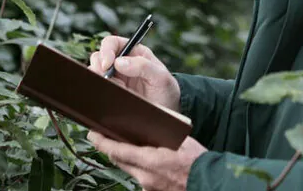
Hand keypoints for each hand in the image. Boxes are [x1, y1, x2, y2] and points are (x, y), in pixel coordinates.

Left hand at [88, 132, 206, 190]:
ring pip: (130, 169)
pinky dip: (141, 169)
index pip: (117, 150)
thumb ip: (162, 132)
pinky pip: (141, 178)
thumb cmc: (197, 161)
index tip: (92, 134)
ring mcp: (148, 187)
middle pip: (120, 161)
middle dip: (112, 149)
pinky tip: (149, 162)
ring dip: (128, 159)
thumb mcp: (181, 140)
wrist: (210, 184)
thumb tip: (150, 119)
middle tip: (105, 136)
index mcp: (150, 161)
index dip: (102, 142)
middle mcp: (145, 176)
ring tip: (130, 146)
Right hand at [89, 35, 180, 111]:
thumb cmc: (166, 90)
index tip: (107, 64)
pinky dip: (101, 91)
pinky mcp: (111, 92)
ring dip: (100, 80)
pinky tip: (113, 97)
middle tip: (107, 79)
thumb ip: (143, 66)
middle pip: (98, 57)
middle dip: (99, 67)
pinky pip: (98, 88)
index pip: (112, 43)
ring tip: (117, 89)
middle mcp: (121, 63)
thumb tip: (119, 62)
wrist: (167, 112)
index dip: (106, 51)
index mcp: (133, 52)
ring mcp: (115, 78)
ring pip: (95, 73)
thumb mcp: (161, 77)